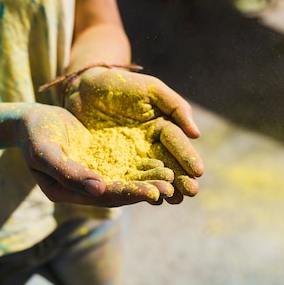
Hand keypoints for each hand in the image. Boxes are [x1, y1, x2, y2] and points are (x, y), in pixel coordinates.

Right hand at [17, 104, 176, 206]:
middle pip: (118, 191)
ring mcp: (91, 174)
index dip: (129, 194)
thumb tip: (99, 190)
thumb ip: (69, 172)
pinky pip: (123, 166)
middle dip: (144, 189)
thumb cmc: (33, 134)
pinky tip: (161, 162)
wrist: (30, 119)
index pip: (103, 196)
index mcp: (66, 192)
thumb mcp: (45, 152)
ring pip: (123, 179)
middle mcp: (81, 188)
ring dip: (147, 180)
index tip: (152, 193)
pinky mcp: (98, 160)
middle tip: (170, 187)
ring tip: (171, 177)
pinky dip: (141, 166)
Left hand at [63, 67, 203, 196]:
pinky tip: (150, 199)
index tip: (198, 172)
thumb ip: (175, 107)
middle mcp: (150, 145)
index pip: (178, 144)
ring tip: (175, 200)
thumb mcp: (151, 89)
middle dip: (181, 178)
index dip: (187, 157)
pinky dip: (139, 189)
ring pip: (151, 176)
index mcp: (162, 127)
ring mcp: (132, 157)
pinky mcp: (113, 165)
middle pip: (168, 164)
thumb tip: (196, 134)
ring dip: (164, 188)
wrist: (84, 88)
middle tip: (191, 192)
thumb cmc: (120, 84)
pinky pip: (127, 179)